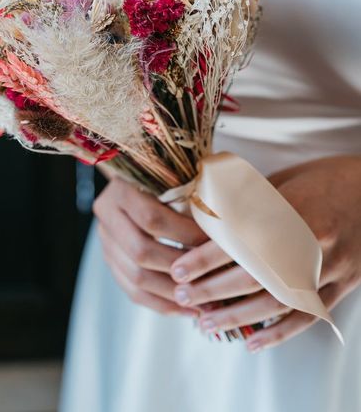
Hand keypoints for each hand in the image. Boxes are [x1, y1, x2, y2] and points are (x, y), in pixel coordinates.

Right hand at [93, 177, 208, 315]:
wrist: (138, 179)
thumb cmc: (167, 177)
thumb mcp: (175, 177)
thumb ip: (192, 197)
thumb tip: (225, 227)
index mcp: (120, 190)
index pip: (152, 218)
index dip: (184, 234)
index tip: (212, 244)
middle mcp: (106, 215)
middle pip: (141, 252)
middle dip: (178, 268)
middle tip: (210, 277)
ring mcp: (105, 242)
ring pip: (136, 278)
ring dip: (172, 292)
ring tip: (204, 301)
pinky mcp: (111, 262)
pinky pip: (133, 292)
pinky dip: (162, 304)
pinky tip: (188, 309)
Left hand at [170, 155, 360, 350]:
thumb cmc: (323, 178)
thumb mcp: (283, 180)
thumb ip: (247, 200)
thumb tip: (199, 217)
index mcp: (292, 207)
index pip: (239, 239)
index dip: (205, 258)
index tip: (178, 270)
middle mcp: (311, 239)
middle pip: (254, 274)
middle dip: (212, 290)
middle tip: (182, 298)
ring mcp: (330, 265)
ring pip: (277, 300)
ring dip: (238, 316)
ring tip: (206, 323)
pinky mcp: (344, 283)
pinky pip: (309, 315)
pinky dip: (279, 333)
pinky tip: (253, 342)